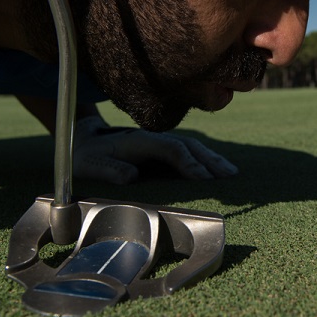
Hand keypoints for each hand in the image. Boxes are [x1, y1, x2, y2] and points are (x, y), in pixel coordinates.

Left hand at [72, 116, 238, 184]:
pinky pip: (190, 151)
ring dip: (213, 159)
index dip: (188, 163)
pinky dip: (207, 159)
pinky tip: (219, 168)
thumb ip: (109, 170)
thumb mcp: (90, 165)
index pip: (171, 149)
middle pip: (189, 146)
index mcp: (140, 140)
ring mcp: (161, 141)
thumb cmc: (88, 156)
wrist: (84, 139)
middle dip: (210, 161)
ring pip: (193, 147)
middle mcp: (155, 138)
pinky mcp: (164, 147)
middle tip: (230, 177)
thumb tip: (131, 177)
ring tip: (232, 173)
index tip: (203, 178)